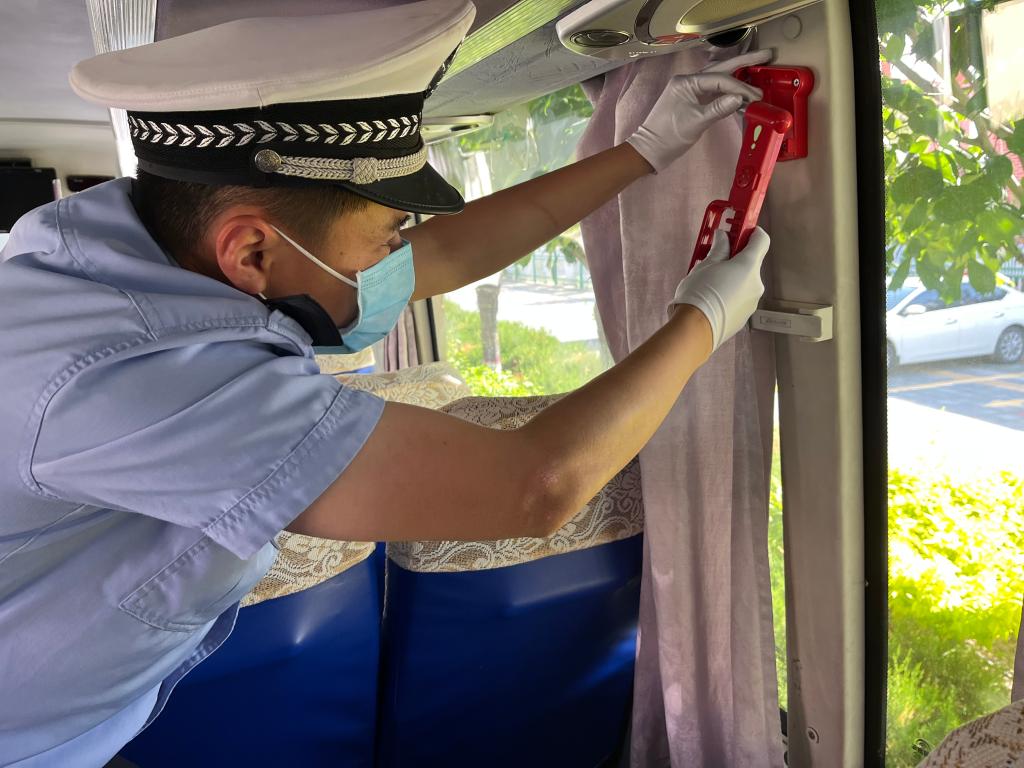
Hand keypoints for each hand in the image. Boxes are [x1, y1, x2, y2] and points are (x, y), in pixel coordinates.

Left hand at [626, 49, 772, 172]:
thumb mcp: (696, 122)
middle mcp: (689, 82)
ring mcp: (691, 91)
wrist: (650, 150)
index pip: (719, 79)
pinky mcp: (693, 101)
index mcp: (686, 82)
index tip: (756, 96)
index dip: (739, 86)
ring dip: (738, 76)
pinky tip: (743, 94)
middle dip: (743, 63)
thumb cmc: (669, 136)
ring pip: (719, 79)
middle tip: (766, 55)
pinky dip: (729, 93)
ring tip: (758, 68)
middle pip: (721, 69)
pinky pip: (715, 92)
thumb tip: (740, 98)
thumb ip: (719, 108)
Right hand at [669, 227, 768, 351]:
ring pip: (744, 283)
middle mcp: (756, 284)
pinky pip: (738, 299)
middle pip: (750, 264)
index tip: (738, 230)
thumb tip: (723, 237)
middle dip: (734, 258)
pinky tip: (710, 299)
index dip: (751, 232)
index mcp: (749, 266)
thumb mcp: (706, 264)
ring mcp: (752, 302)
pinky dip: (729, 295)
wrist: (695, 330)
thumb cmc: (700, 293)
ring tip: (708, 282)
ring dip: (731, 278)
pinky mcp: (743, 317)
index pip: (761, 240)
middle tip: (714, 258)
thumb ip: (719, 248)